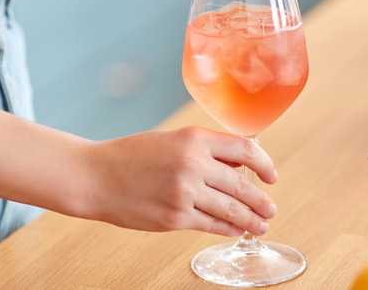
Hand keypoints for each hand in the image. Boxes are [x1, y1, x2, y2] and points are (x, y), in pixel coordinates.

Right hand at [80, 126, 277, 236]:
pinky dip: (229, 229)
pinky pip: (212, 225)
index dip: (265, 165)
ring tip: (261, 225)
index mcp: (194, 138)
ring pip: (232, 210)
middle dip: (262, 201)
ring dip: (251, 220)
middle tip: (270, 209)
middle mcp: (193, 164)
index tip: (271, 176)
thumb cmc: (131, 156)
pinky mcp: (175, 218)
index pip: (246, 150)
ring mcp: (184, 192)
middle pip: (243, 185)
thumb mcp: (172, 140)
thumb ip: (206, 150)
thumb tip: (241, 163)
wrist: (96, 176)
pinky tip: (236, 230)